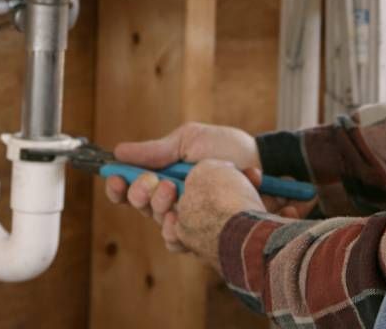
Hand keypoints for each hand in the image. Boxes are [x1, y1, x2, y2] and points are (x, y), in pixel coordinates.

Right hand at [105, 122, 315, 255]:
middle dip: (146, 196)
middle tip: (164, 184)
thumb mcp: (191, 140)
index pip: (133, 189)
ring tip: (182, 195)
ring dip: (166, 211)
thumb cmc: (230, 149)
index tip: (116, 179)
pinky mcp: (210, 236)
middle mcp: (176, 201)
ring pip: (164, 228)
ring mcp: (193, 220)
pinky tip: (199, 216)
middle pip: (144, 209)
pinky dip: (184, 232)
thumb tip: (119, 152)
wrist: (268, 164)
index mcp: (167, 177)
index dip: (119, 187)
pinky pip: (186, 245)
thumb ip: (157, 150)